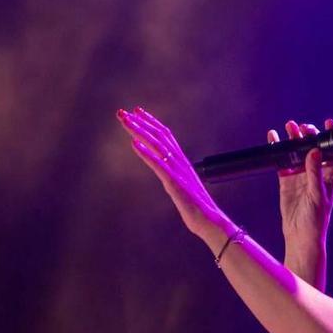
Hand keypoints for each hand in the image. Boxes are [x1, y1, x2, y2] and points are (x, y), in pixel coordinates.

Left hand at [116, 106, 225, 234]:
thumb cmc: (197, 207)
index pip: (166, 135)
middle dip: (140, 122)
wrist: (209, 220)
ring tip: (125, 121)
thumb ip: (174, 177)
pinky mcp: (174, 183)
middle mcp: (180, 162)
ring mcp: (177, 171)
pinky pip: (158, 164)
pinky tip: (133, 144)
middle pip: (159, 136)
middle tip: (123, 112)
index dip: (151, 122)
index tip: (137, 112)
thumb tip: (166, 174)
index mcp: (182, 162)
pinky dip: (145, 153)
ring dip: (139, 131)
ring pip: (156, 145)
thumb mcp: (183, 187)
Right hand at [267, 119, 332, 249]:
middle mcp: (316, 173)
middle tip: (302, 127)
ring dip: (293, 139)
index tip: (329, 123)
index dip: (332, 137)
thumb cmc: (316, 220)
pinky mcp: (286, 180)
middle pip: (313, 148)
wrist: (300, 236)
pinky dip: (278, 149)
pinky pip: (282, 161)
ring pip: (297, 152)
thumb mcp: (318, 195)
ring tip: (289, 126)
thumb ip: (315, 173)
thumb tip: (314, 151)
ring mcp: (300, 175)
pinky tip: (273, 138)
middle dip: (309, 135)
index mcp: (330, 175)